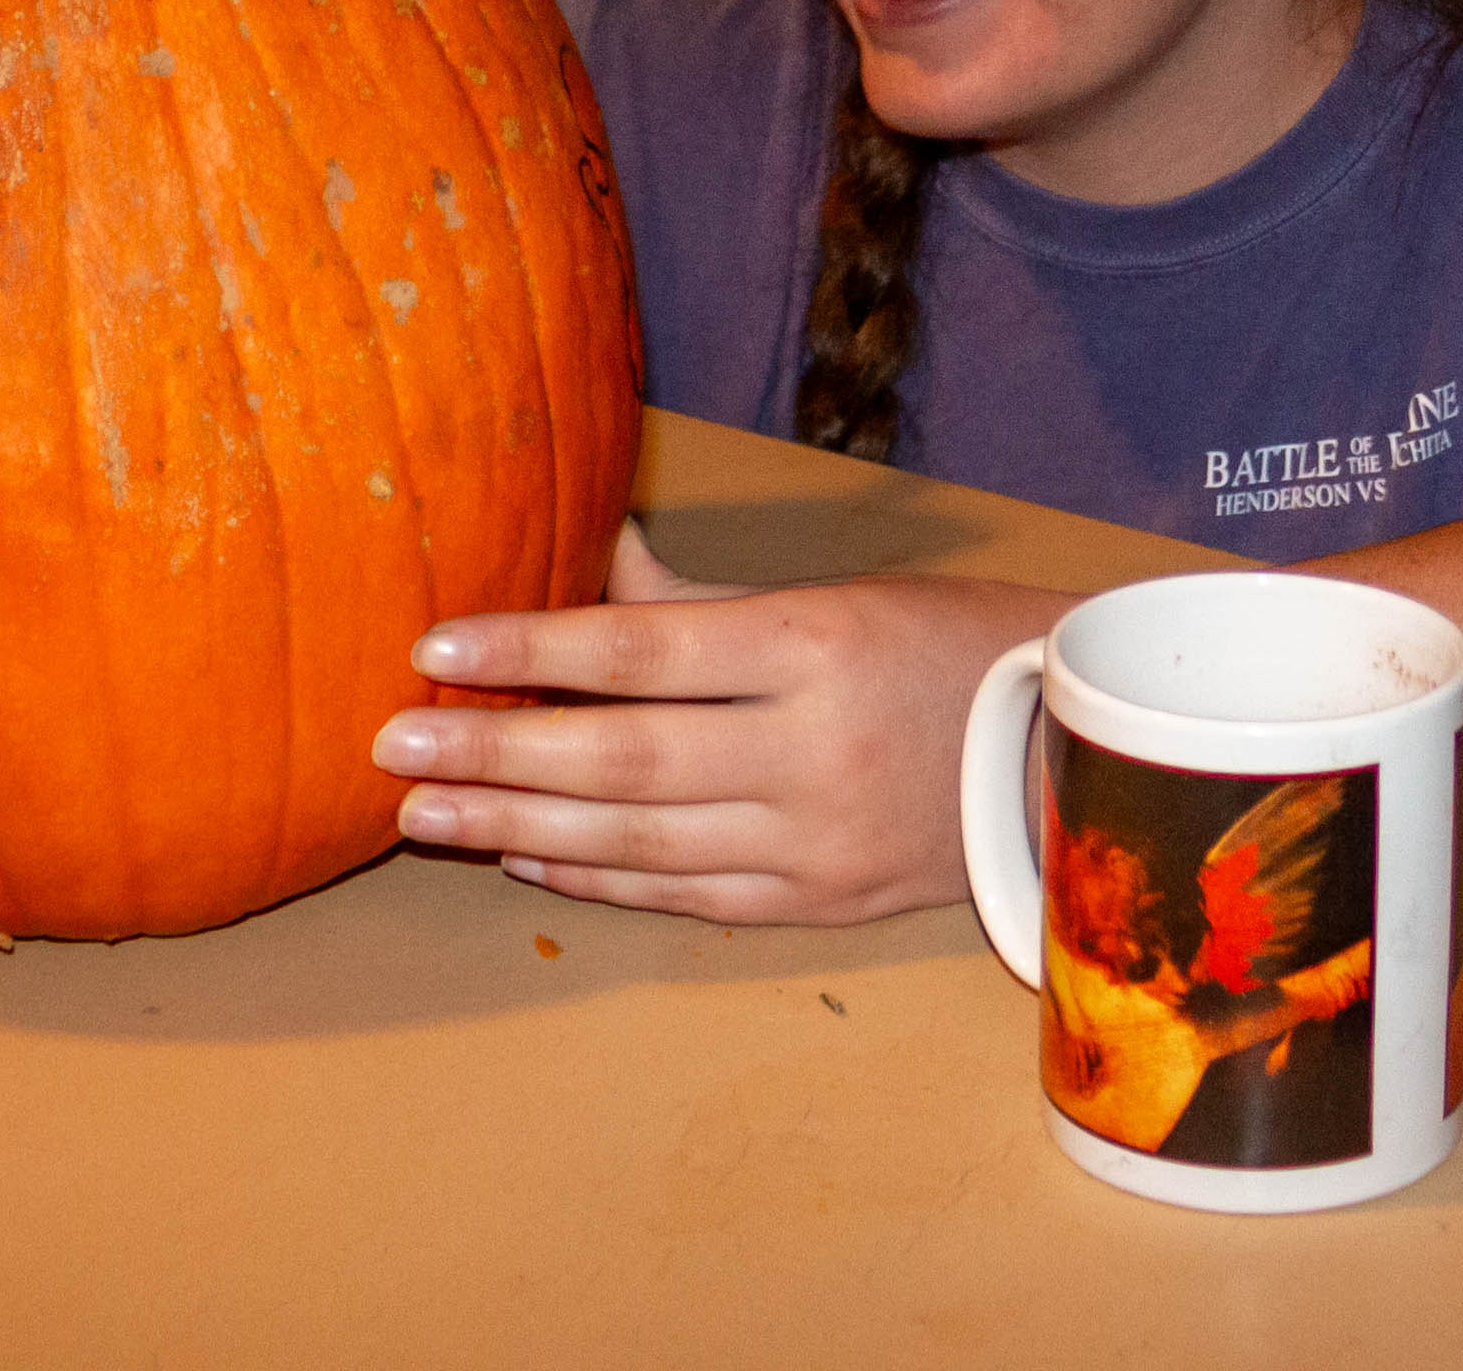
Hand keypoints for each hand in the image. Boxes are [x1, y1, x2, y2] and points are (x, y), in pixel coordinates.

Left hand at [379, 523, 1070, 926]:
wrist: (1073, 757)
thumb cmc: (943, 647)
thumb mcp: (831, 594)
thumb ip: (698, 594)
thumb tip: (591, 558)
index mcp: (810, 646)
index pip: (639, 648)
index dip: (529, 650)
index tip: (432, 647)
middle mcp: (807, 749)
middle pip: (619, 758)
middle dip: (493, 754)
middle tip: (389, 749)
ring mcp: (812, 840)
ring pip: (635, 841)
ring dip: (515, 828)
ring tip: (422, 813)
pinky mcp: (818, 904)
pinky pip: (682, 896)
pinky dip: (595, 879)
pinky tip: (522, 861)